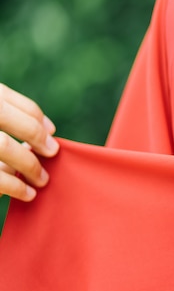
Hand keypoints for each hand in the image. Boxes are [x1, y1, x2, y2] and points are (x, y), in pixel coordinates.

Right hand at [0, 84, 58, 200]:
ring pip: (1, 146)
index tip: (51, 133)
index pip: (1, 97)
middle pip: (0, 116)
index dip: (31, 115)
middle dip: (32, 134)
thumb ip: (9, 116)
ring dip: (27, 164)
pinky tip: (28, 193)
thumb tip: (50, 130)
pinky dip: (14, 186)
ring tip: (42, 179)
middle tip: (52, 152)